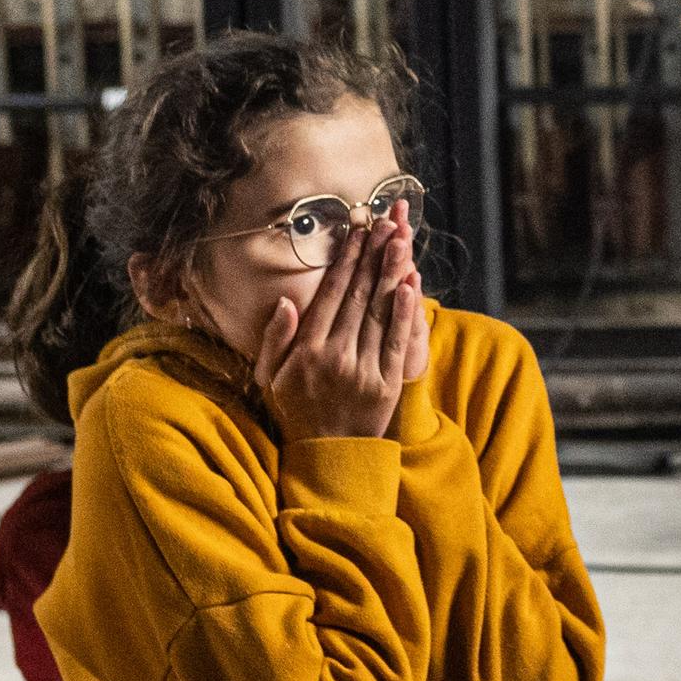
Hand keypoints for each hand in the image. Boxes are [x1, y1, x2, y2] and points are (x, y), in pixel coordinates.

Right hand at [256, 202, 428, 444]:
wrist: (329, 458)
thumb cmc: (296, 412)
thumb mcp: (271, 378)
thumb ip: (275, 339)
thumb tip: (285, 300)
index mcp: (307, 351)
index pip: (330, 295)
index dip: (345, 260)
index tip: (356, 232)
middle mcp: (335, 356)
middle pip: (358, 296)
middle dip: (371, 256)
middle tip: (383, 222)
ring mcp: (363, 370)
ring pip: (379, 313)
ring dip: (390, 273)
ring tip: (399, 240)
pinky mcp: (388, 384)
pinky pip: (398, 342)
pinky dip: (404, 313)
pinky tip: (409, 285)